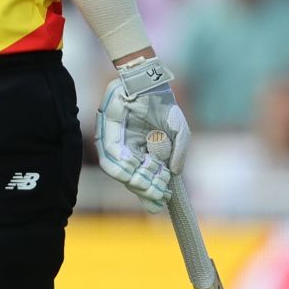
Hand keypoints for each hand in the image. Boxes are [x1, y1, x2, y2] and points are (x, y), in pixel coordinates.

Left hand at [96, 56, 188, 214]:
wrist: (149, 86)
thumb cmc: (165, 107)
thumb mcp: (180, 133)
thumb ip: (179, 154)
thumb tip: (175, 174)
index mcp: (151, 153)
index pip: (151, 177)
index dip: (156, 190)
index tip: (162, 202)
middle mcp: (135, 153)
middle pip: (137, 179)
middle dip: (147, 190)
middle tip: (157, 197)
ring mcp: (122, 147)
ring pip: (123, 173)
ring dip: (134, 183)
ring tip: (146, 188)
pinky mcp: (108, 139)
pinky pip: (110, 160)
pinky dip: (121, 169)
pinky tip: (133, 174)